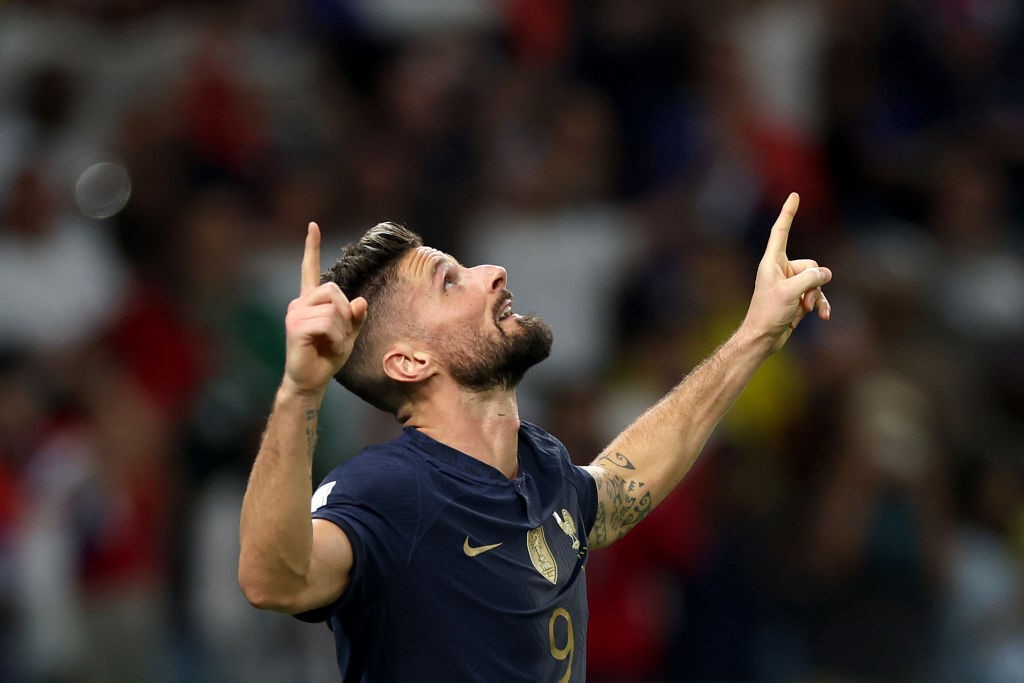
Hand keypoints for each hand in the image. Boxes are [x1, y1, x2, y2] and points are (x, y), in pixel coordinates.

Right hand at [282, 222, 366, 396]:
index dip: (312, 247)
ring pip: (334, 308)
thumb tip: (361, 301)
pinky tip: (330, 347)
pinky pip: (328, 322)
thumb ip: (355, 317)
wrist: (311, 380)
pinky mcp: (295, 327)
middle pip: (334, 290)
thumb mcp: (349, 335)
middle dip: (346, 313)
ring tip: (334, 344)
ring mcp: (295, 313)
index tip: (313, 226)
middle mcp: (300, 303)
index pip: (310, 269)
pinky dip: (337, 337)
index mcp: (310, 301)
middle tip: (341, 334)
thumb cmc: (327, 357)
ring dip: (342, 330)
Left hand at [741, 193, 831, 353]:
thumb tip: (825, 274)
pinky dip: (820, 304)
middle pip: (810, 265)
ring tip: (806, 309)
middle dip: (813, 282)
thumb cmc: (768, 313)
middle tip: (802, 299)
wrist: (763, 338)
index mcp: (772, 262)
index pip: (781, 231)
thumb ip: (810, 279)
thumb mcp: (790, 293)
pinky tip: (823, 316)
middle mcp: (781, 269)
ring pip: (816, 281)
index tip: (794, 195)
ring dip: (816, 296)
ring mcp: (790, 284)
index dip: (788, 213)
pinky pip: (816, 295)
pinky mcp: (797, 298)